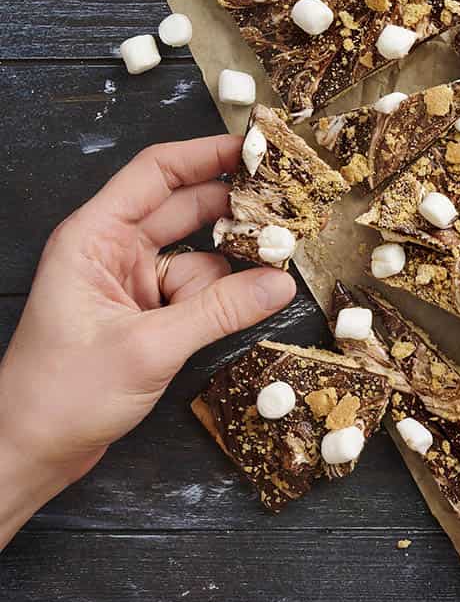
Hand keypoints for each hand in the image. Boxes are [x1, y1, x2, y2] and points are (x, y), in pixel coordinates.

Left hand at [0, 137, 295, 548]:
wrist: (29, 452)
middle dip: (235, 213)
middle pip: (186, 210)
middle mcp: (113, 252)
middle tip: (288, 212)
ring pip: (200, 257)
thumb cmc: (61, 394)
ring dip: (231, 270)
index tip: (257, 149)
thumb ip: (219, 311)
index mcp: (95, 237)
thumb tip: (280, 284)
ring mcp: (131, 285)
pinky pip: (198, 293)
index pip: (157, 172)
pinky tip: (242, 310)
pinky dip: (221, 301)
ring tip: (268, 278)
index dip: (207, 154)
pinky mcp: (147, 316)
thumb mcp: (148, 347)